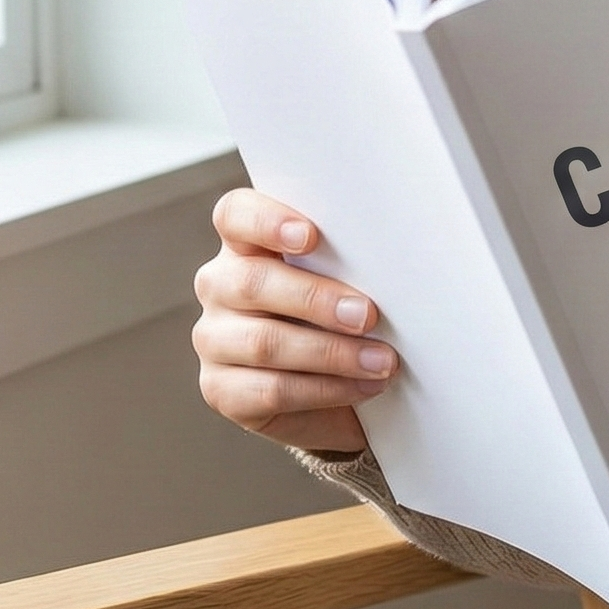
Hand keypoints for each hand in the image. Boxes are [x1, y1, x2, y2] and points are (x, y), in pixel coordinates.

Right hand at [192, 190, 395, 453]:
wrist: (340, 392)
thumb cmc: (346, 316)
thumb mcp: (349, 279)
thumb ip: (352, 259)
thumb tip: (394, 256)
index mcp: (247, 244)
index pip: (235, 215)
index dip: (265, 221)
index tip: (310, 236)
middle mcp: (220, 286)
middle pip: (251, 282)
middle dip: (316, 299)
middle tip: (367, 314)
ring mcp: (215, 339)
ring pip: (264, 342)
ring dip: (332, 352)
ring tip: (382, 360)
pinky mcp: (222, 389)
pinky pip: (272, 390)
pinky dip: (327, 389)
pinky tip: (365, 386)